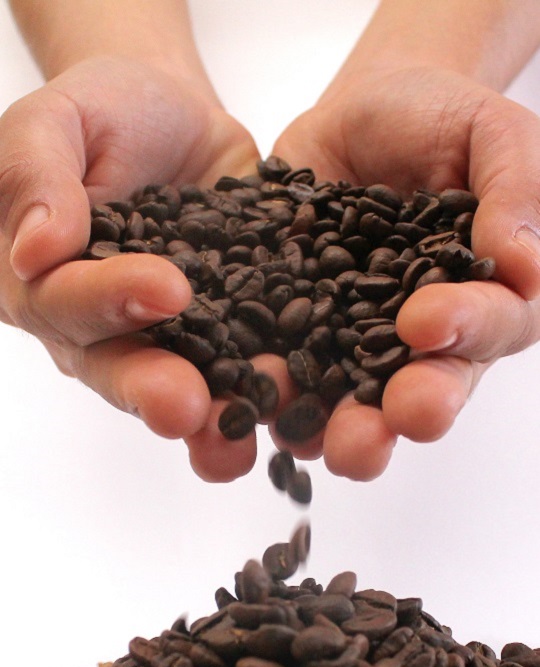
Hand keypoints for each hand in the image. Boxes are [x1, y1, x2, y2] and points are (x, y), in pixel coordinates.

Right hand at [0, 55, 258, 459]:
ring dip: (211, 419)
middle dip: (154, 390)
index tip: (165, 289)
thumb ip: (36, 174)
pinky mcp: (229, 333)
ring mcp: (170, 340)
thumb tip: (36, 250)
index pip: (67, 303)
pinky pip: (248, 365)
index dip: (110, 301)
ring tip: (238, 439)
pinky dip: (272, 389)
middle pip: (120, 368)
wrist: (174, 115)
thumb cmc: (102, 113)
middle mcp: (104, 330)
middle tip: (186, 409)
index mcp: (46, 285)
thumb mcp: (58, 121)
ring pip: (184, 387)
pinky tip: (300, 408)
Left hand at [270, 66, 539, 479]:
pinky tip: (244, 403)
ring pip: (351, 403)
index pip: (488, 328)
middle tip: (379, 432)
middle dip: (398, 415)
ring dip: (329, 429)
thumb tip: (526, 268)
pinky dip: (265, 392)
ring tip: (308, 438)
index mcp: (486, 301)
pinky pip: (285, 371)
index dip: (463, 331)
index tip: (424, 321)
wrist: (363, 112)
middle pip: (422, 391)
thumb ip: (517, 192)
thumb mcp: (492, 136)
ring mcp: (357, 344)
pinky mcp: (299, 333)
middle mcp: (424, 341)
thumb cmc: (443, 120)